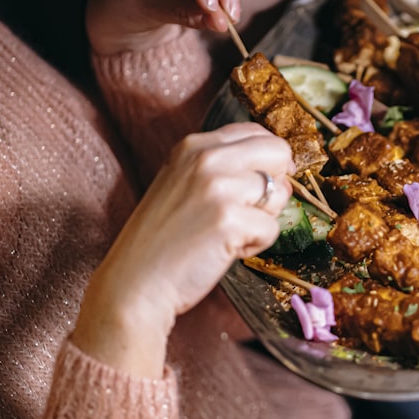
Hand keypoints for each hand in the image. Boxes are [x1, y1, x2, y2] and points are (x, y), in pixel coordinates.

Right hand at [72, 122, 293, 376]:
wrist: (134, 284)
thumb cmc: (165, 241)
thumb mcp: (184, 184)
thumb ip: (225, 168)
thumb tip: (283, 173)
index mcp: (194, 146)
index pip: (257, 133)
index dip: (268, 162)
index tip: (258, 185)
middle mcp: (206, 158)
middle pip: (278, 152)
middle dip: (274, 185)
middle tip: (247, 212)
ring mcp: (218, 187)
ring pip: (279, 192)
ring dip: (263, 219)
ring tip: (229, 234)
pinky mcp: (229, 220)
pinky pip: (272, 228)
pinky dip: (256, 245)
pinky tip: (226, 251)